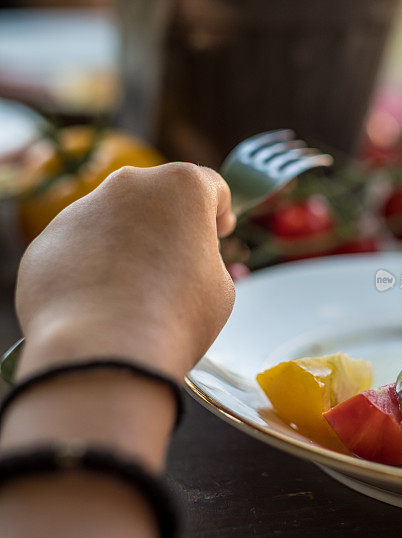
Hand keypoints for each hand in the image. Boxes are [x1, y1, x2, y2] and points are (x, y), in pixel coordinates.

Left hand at [15, 163, 235, 378]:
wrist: (102, 352)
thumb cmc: (174, 317)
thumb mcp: (219, 286)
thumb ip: (204, 258)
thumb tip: (184, 260)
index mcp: (181, 187)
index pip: (210, 187)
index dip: (218, 212)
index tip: (217, 232)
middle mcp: (128, 185)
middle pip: (156, 199)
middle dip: (167, 226)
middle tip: (176, 266)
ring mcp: (80, 210)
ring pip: (112, 223)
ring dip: (125, 247)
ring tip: (133, 295)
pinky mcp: (47, 242)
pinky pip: (77, 251)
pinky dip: (89, 270)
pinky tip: (100, 306)